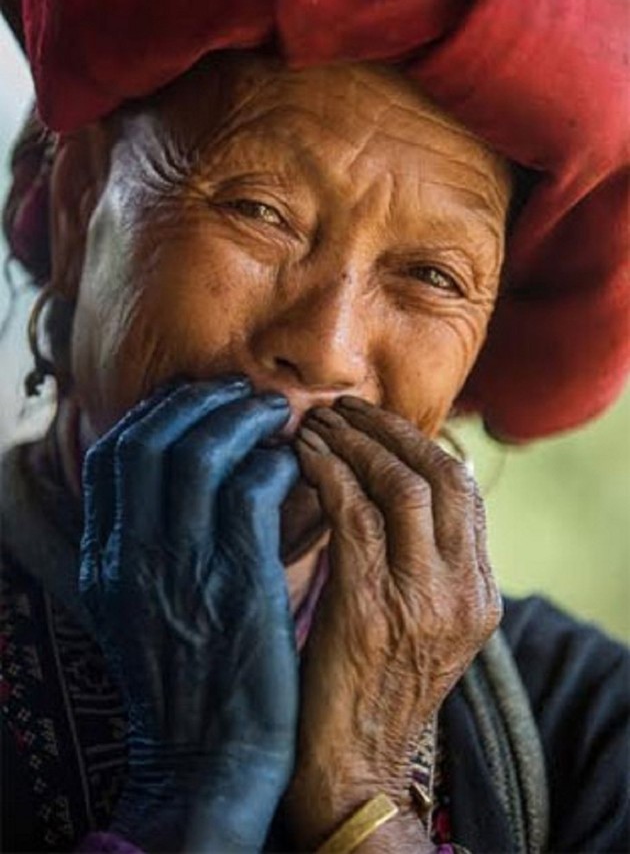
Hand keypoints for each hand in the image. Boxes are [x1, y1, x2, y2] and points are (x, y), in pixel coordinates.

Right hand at [79, 378, 298, 852]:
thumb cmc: (186, 678)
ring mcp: (179, 567)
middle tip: (240, 392)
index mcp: (104, 558)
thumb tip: (179, 478)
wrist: (207, 759)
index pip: (113, 456)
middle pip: (150, 440)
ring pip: (200, 454)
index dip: (155, 414)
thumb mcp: (137, 607)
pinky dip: (275, 463)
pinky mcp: (237, 581)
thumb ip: (144, 542)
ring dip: (241, 420)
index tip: (194, 400)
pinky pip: (252, 491)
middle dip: (197, 401)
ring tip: (273, 413)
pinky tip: (294, 465)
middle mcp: (131, 555)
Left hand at [284, 397, 501, 850]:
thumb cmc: (370, 687)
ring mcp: (424, 601)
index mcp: (478, 593)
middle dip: (391, 430)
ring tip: (318, 423)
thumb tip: (388, 490)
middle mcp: (463, 592)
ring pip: (402, 485)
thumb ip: (419, 563)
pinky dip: (326, 473)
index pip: (466, 491)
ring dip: (356, 444)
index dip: (421, 443)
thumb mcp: (418, 623)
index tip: (378, 422)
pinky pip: (355, 515)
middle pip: (443, 475)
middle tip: (346, 409)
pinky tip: (301, 456)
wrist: (353, 767)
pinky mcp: (372, 609)